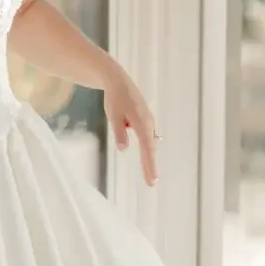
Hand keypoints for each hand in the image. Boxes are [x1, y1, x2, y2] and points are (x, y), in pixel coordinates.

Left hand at [103, 66, 158, 186]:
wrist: (118, 82)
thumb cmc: (115, 99)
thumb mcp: (113, 115)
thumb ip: (119, 132)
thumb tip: (124, 149)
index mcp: (141, 122)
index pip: (147, 148)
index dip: (149, 165)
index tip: (151, 180)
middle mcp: (149, 123)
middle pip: (150, 148)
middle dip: (151, 166)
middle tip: (151, 183)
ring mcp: (148, 122)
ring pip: (149, 144)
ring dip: (149, 159)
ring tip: (150, 176)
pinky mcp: (145, 121)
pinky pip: (146, 138)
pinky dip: (147, 150)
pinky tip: (147, 158)